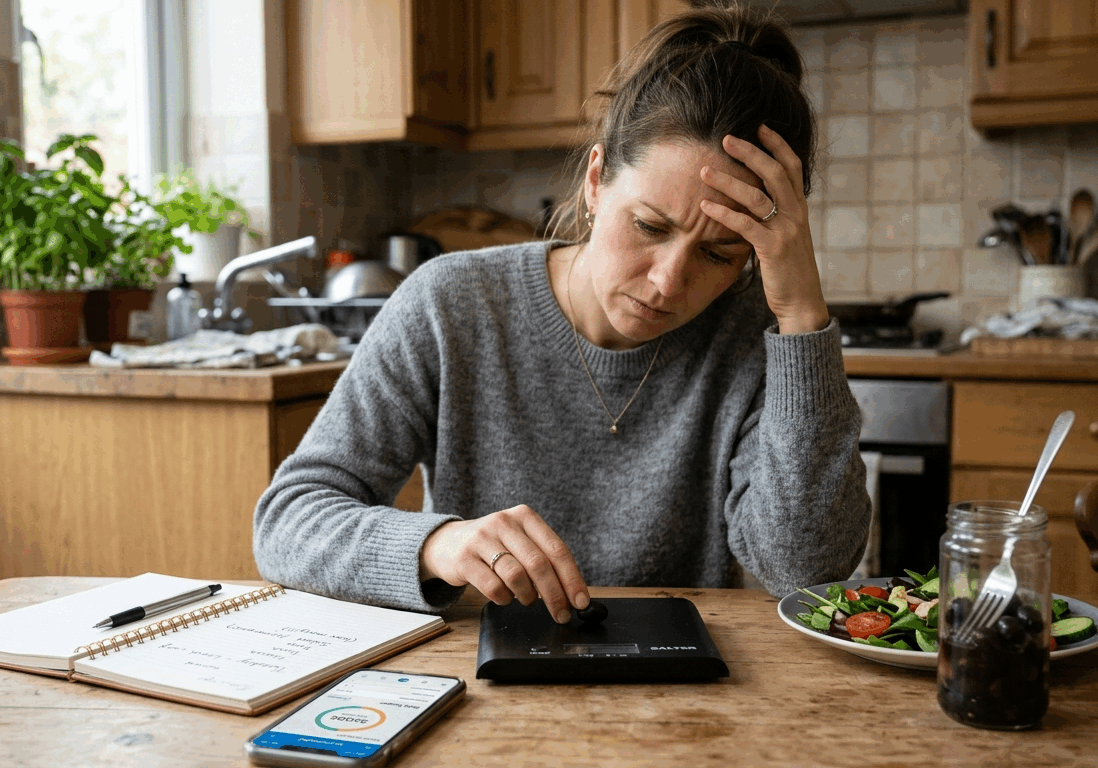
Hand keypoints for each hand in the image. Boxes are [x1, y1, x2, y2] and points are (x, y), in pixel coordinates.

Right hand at [419, 505, 590, 623]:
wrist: (447, 543)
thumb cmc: (494, 546)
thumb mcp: (519, 542)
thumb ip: (545, 560)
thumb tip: (574, 594)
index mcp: (525, 516)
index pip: (556, 549)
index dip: (571, 578)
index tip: (581, 601)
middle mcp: (504, 522)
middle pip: (538, 564)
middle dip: (554, 595)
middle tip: (561, 614)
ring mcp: (482, 538)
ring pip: (516, 575)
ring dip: (528, 596)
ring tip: (528, 600)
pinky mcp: (464, 558)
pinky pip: (492, 587)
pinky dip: (504, 599)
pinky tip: (505, 597)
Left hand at [699, 125, 828, 334]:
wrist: (801, 302)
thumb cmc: (788, 270)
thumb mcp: (785, 236)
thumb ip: (774, 216)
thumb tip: (753, 200)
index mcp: (799, 209)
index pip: (792, 167)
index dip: (778, 145)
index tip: (760, 127)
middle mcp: (796, 215)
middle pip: (775, 173)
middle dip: (750, 153)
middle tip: (726, 139)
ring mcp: (786, 231)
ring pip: (757, 196)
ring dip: (729, 181)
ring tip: (705, 172)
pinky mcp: (773, 249)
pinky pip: (746, 225)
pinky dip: (724, 213)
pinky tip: (705, 206)